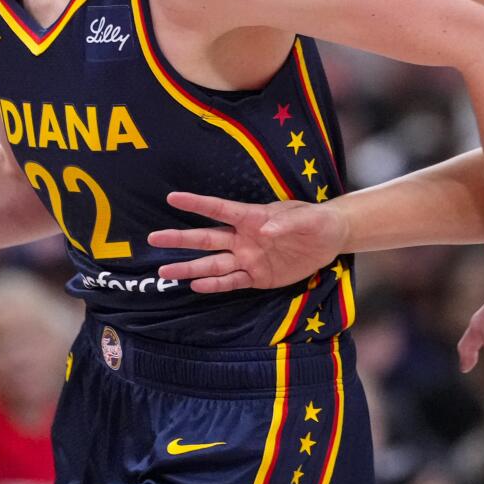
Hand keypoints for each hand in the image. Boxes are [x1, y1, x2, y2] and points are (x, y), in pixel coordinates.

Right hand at [149, 192, 347, 292]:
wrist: (329, 240)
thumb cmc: (316, 221)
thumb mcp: (307, 218)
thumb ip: (287, 223)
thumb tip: (265, 232)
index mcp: (252, 217)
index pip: (219, 209)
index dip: (196, 203)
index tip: (172, 198)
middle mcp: (244, 238)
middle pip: (206, 239)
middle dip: (180, 239)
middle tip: (153, 238)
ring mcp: (248, 258)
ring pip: (213, 264)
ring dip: (190, 267)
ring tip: (165, 271)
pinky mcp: (257, 276)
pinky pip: (232, 281)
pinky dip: (214, 284)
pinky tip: (195, 285)